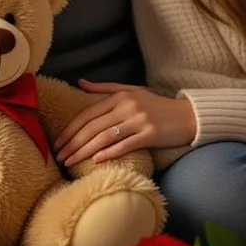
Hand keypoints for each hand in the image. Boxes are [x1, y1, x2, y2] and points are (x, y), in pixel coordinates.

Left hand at [53, 80, 197, 166]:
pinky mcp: (150, 134)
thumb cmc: (157, 105)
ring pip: (104, 137)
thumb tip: (80, 83)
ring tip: (70, 162)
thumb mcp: (131, 91)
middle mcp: (128, 106)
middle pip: (93, 127)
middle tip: (59, 156)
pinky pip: (124, 145)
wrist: (187, 115)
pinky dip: (108, 153)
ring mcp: (139, 120)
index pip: (88, 114)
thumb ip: (104, 88)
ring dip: (84, 151)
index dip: (70, 129)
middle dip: (73, 143)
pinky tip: (95, 161)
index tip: (57, 142)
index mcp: (120, 96)